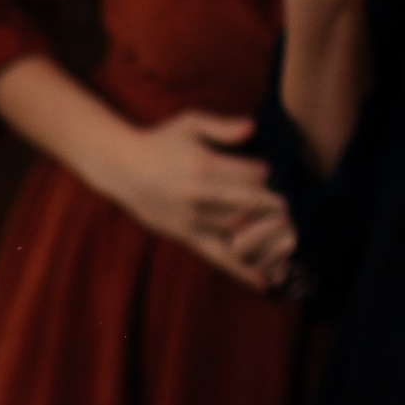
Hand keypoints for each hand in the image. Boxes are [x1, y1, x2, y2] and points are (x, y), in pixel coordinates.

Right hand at [96, 112, 294, 288]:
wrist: (123, 169)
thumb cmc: (160, 142)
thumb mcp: (189, 123)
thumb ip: (223, 127)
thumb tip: (253, 128)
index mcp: (203, 167)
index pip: (252, 175)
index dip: (265, 172)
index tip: (264, 169)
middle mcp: (198, 197)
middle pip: (251, 206)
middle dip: (271, 205)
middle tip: (280, 202)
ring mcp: (192, 221)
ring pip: (240, 233)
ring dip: (264, 234)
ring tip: (282, 233)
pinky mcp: (186, 237)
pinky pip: (218, 256)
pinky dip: (242, 269)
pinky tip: (263, 281)